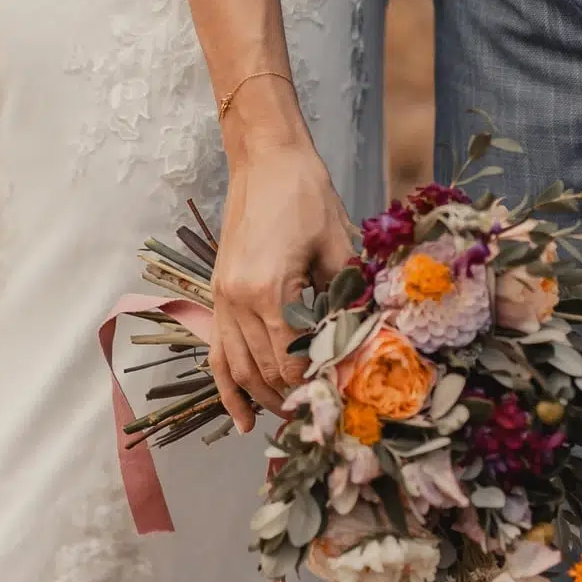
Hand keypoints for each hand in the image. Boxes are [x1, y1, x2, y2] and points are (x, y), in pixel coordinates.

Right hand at [207, 82, 356, 428]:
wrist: (265, 159)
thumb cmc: (306, 195)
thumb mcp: (339, 246)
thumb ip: (347, 298)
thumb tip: (364, 346)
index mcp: (271, 290)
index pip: (292, 361)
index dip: (316, 386)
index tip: (342, 402)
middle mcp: (238, 301)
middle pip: (264, 372)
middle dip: (292, 400)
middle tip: (323, 418)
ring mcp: (222, 299)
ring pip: (238, 369)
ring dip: (263, 400)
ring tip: (290, 421)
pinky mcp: (218, 294)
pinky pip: (217, 353)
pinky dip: (226, 388)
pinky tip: (240, 417)